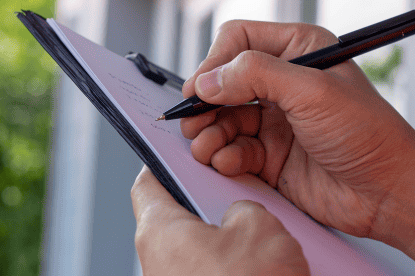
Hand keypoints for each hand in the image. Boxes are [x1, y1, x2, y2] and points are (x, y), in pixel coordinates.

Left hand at [132, 166, 309, 275]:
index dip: (166, 161)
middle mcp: (157, 262)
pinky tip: (266, 264)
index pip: (148, 183)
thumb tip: (239, 217)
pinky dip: (237, 264)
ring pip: (201, 249)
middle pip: (179, 217)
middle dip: (212, 202)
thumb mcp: (259, 224)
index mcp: (158, 230)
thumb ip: (243, 206)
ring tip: (265, 233)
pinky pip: (213, 273)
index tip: (182, 151)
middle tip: (241, 191)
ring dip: (231, 239)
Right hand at [180, 20, 414, 264]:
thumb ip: (256, 76)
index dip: (215, 62)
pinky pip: (232, 150)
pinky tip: (229, 163)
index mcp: (300, 50)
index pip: (239, 40)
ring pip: (222, 118)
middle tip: (193, 122)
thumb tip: (208, 80)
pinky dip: (223, 156)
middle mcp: (285, 82)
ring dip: (208, 132)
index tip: (200, 89)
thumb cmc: (367, 133)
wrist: (390, 192)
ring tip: (207, 147)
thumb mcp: (313, 92)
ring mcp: (277, 121)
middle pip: (223, 81)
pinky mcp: (272, 157)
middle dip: (205, 102)